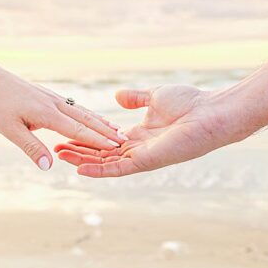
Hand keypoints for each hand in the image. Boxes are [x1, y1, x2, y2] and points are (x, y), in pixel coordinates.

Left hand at [0, 65, 125, 169]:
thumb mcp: (10, 131)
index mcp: (47, 114)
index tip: (114, 147)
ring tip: (116, 131)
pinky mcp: (51, 97)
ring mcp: (54, 99)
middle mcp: (55, 104)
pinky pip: (74, 108)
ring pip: (82, 112)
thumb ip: (31, 148)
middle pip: (86, 119)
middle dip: (105, 131)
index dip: (96, 140)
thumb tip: (48, 167)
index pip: (77, 130)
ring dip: (100, 122)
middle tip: (124, 141)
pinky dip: (88, 115)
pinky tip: (94, 119)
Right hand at [56, 85, 235, 178]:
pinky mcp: (147, 162)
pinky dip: (98, 171)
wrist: (212, 113)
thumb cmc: (191, 104)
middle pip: (101, 154)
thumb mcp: (156, 97)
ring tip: (60, 156)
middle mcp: (138, 150)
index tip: (65, 133)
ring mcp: (141, 158)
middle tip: (55, 148)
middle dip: (78, 151)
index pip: (105, 141)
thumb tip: (118, 97)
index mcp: (139, 136)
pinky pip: (118, 170)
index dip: (85, 138)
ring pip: (105, 163)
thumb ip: (136, 98)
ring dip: (82, 161)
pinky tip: (80, 170)